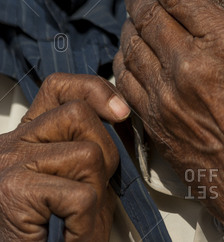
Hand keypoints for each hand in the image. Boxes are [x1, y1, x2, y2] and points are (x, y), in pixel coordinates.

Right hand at [0, 73, 129, 241]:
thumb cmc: (52, 233)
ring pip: (88, 154)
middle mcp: (11, 143)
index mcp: (26, 134)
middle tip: (90, 196)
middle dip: (105, 153)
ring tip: (77, 220)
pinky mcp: (14, 192)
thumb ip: (91, 144)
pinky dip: (87, 226)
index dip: (96, 90)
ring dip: (96, 193)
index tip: (120, 113)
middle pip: (80, 114)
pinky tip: (69, 237)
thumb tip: (122, 114)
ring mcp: (10, 164)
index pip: (59, 87)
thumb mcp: (76, 179)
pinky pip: (81, 196)